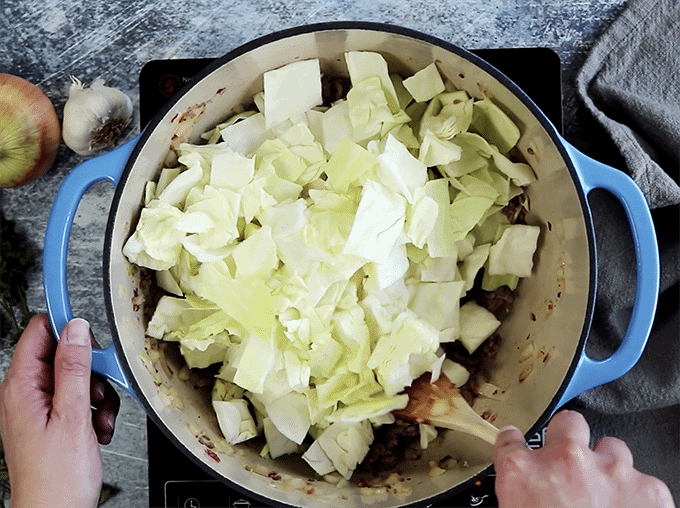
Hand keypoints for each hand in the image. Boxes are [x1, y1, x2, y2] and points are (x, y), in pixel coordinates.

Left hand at [0, 315, 119, 507]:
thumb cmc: (56, 479)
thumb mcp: (71, 416)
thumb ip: (74, 368)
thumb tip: (77, 329)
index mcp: (21, 387)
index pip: (39, 332)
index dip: (64, 322)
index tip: (85, 315)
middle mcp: (26, 393)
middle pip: (64, 354)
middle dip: (90, 369)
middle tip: (98, 390)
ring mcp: (38, 407)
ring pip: (76, 376)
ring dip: (96, 392)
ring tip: (99, 417)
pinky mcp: (52, 419)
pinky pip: (78, 397)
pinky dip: (94, 408)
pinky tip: (97, 426)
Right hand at [493, 410, 675, 507]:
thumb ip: (519, 497)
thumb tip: (520, 498)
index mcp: (523, 474)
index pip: (510, 439)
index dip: (515, 444)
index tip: (519, 448)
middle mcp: (565, 462)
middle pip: (567, 423)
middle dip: (568, 439)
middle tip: (569, 462)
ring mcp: (610, 471)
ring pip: (612, 447)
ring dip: (607, 466)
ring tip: (605, 494)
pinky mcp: (649, 490)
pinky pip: (643, 480)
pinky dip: (637, 496)